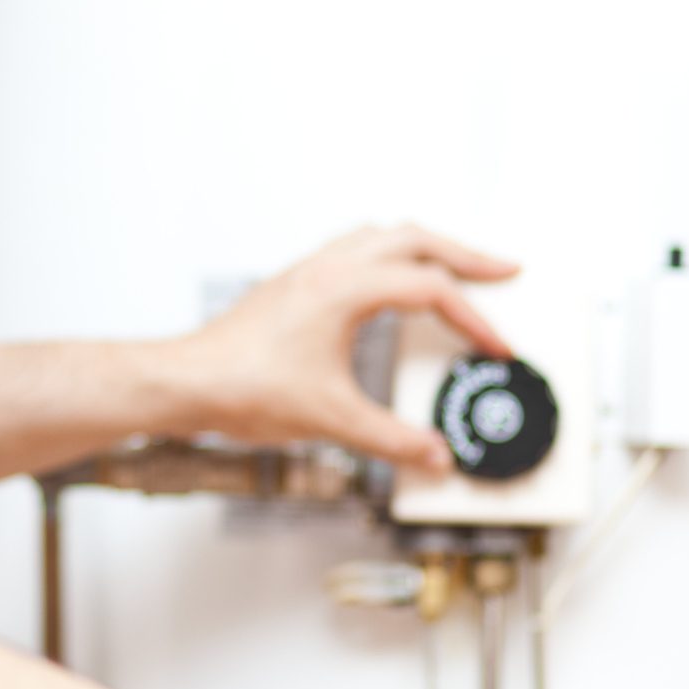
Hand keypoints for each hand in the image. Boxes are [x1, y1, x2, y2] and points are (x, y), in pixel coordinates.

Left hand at [175, 224, 517, 470]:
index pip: (430, 290)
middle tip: (503, 271)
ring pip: (381, 234)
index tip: (495, 347)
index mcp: (343, 289)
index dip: (473, 320)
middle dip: (465, 254)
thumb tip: (433, 454)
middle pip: (414, 238)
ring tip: (455, 267)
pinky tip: (391, 282)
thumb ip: (392, 439)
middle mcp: (327, 268)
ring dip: (425, 247)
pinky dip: (388, 256)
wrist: (185, 382)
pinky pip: (354, 248)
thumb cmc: (240, 388)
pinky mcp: (294, 284)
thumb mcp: (331, 420)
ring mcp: (308, 270)